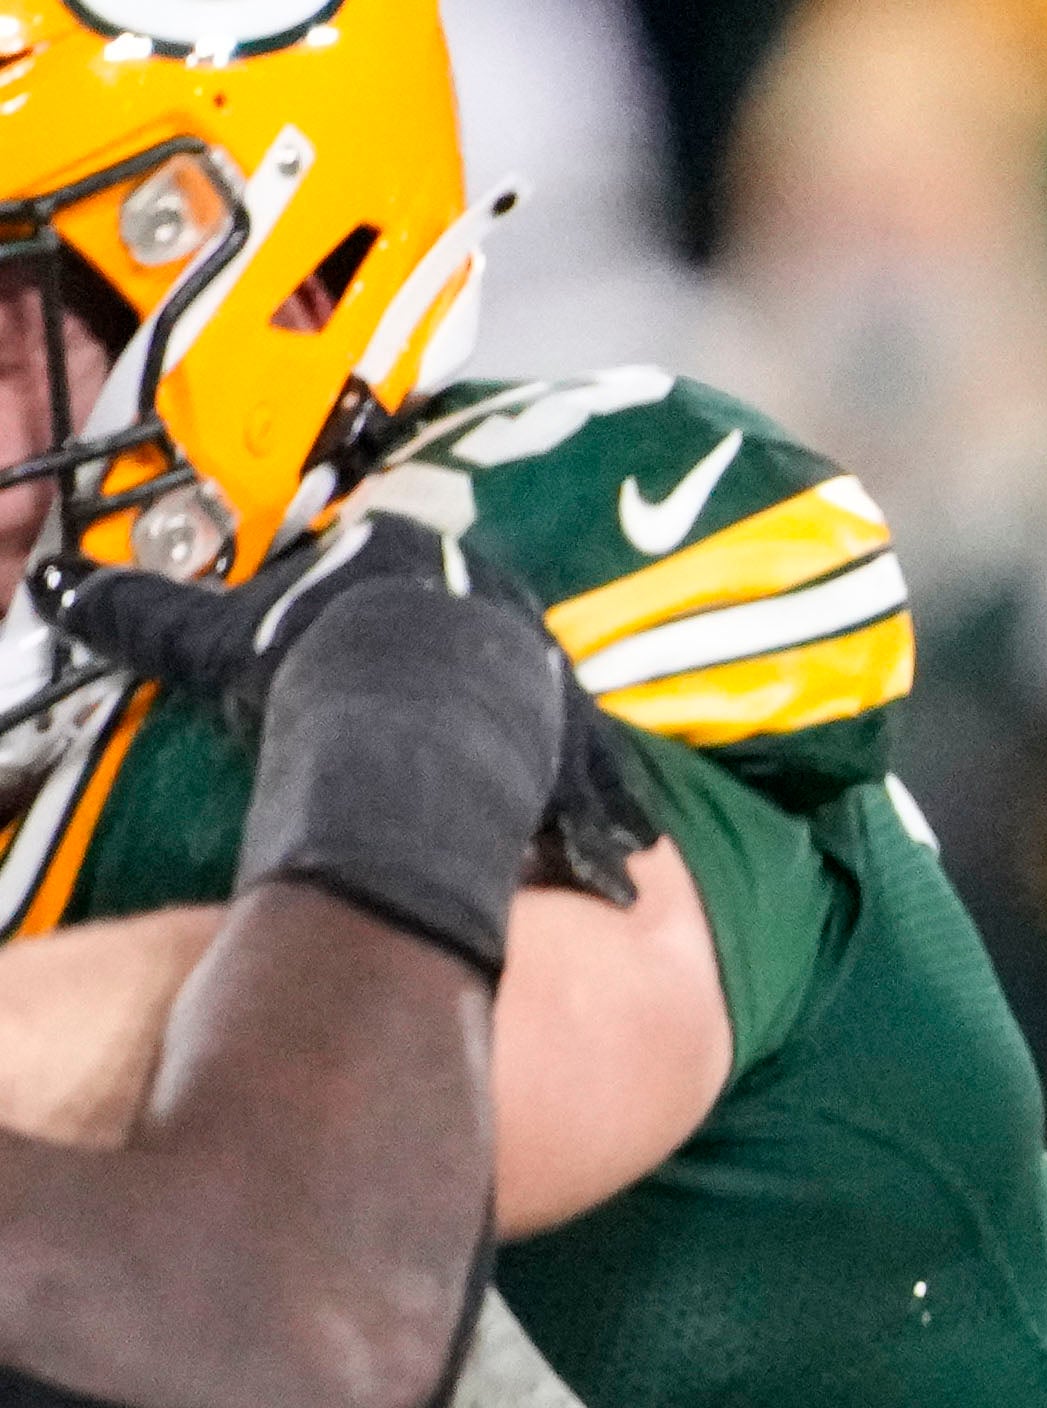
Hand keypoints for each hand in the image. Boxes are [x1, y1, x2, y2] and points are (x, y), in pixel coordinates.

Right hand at [43, 515, 648, 967]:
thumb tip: (70, 590)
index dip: (361, 598)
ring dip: (519, 716)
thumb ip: (152, 614)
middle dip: (448, 651)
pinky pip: (589, 762)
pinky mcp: (577, 728)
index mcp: (402, 555)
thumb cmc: (316, 669)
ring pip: (532, 682)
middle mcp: (485, 594)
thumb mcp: (219, 637)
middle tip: (421, 698)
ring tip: (495, 760)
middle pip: (465, 616)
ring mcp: (538, 658)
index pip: (383, 558)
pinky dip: (586, 793)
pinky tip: (586, 827)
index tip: (348, 632)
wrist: (407, 724)